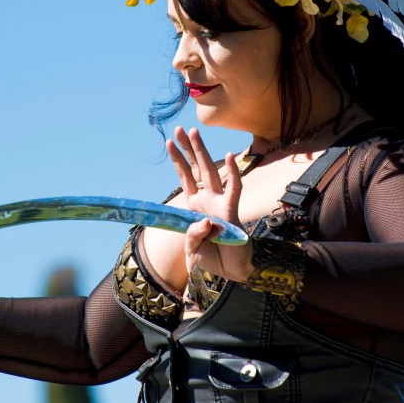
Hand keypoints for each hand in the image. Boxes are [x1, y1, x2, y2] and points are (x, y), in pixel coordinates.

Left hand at [166, 127, 254, 282]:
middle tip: (180, 129)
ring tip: (193, 133)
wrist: (230, 273)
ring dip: (201, 152)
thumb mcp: (192, 249)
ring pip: (211, 172)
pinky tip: (229, 155)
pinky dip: (233, 173)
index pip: (185, 177)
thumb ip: (192, 235)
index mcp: (195, 206)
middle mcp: (207, 200)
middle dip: (188, 148)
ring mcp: (220, 204)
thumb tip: (205, 221)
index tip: (169, 142)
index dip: (178, 160)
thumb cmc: (211, 258)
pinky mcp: (232, 212)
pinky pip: (234, 189)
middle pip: (197, 168)